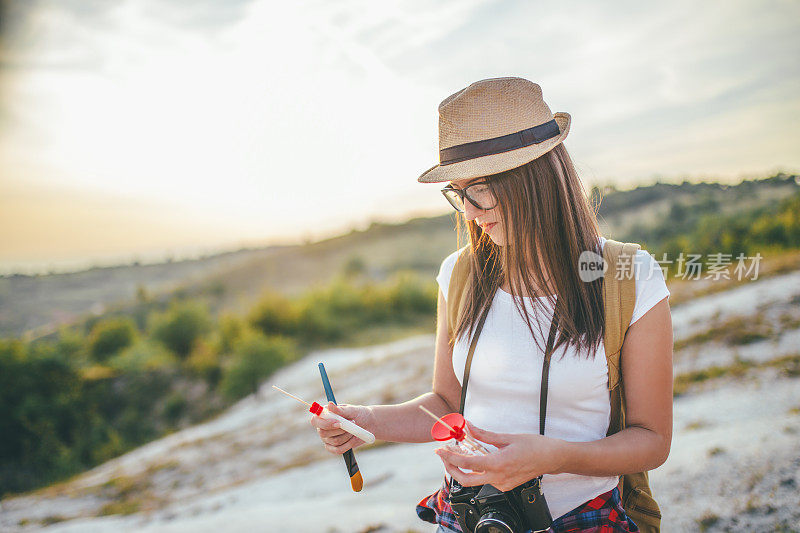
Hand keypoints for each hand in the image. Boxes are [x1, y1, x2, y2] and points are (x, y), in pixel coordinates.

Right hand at [310, 402, 373, 454]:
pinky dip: (348, 444)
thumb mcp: (352, 410)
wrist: (369, 424)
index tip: (338, 422)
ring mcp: (328, 438)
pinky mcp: (334, 448)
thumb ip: (340, 409)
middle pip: (323, 433)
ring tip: (354, 429)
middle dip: (340, 430)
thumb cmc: (359, 413)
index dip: (324, 423)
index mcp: (324, 415)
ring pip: (334, 441)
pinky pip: (338, 450)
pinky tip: (354, 438)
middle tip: (353, 422)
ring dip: (347, 436)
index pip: (315, 420)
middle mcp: (323, 427)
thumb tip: (329, 404)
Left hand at [435, 421, 567, 491]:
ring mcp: (502, 484)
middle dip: (451, 469)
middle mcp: (498, 478)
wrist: (553, 458)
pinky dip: (477, 469)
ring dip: (464, 468)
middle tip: (444, 455)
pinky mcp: (505, 486)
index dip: (450, 457)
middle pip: (465, 480)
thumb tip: (468, 426)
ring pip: (475, 480)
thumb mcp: (507, 437)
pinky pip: (486, 479)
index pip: (467, 464)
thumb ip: (484, 434)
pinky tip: (477, 457)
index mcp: (498, 464)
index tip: (440, 450)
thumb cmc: (534, 446)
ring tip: (460, 452)